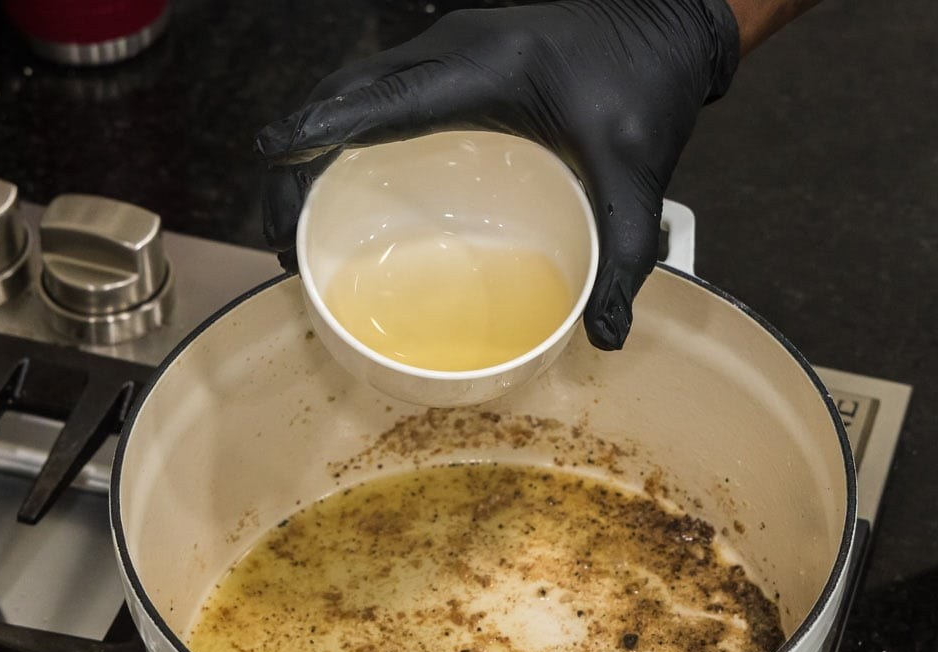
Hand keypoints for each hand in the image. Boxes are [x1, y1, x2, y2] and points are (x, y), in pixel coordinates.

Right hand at [256, 0, 739, 349]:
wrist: (663, 23)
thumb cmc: (648, 84)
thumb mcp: (638, 176)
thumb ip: (624, 255)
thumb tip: (606, 335)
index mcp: (490, 69)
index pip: (387, 99)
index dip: (325, 129)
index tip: (274, 159)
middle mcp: (454, 49)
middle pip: (348, 95)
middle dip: (300, 157)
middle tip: (282, 236)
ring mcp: (447, 48)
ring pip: (354, 90)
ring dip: (313, 144)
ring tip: (293, 220)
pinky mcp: (451, 61)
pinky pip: (378, 92)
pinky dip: (344, 133)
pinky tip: (339, 183)